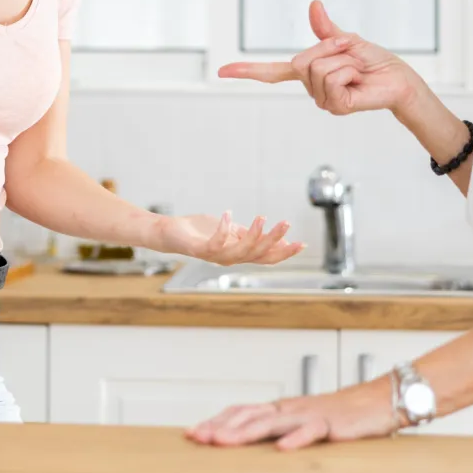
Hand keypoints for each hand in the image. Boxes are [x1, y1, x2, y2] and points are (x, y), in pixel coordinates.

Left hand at [152, 212, 303, 265]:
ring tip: (262, 217)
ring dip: (253, 235)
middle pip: (258, 255)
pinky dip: (223, 230)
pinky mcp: (200, 249)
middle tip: (286, 223)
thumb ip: (247, 234)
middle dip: (274, 241)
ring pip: (241, 252)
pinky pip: (215, 243)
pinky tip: (229, 214)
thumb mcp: (229, 230)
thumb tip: (271, 236)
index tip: (302, 243)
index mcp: (239, 253)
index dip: (284, 252)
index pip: (267, 256)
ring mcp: (215, 255)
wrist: (170, 233)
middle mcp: (230, 258)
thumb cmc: (199, 231)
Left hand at [185, 380, 398, 449]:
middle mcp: (289, 409)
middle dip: (220, 426)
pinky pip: (311, 431)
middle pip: (248, 415)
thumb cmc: (340, 415)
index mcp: (280, 409)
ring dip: (245, 431)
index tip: (192, 434)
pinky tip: (282, 449)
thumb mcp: (302, 423)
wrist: (377, 401)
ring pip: (271, 422)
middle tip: (197, 438)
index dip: (216, 421)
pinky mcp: (331, 423)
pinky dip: (296, 439)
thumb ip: (278, 430)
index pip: (241, 411)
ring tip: (223, 441)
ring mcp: (308, 414)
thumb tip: (249, 442)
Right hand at [218, 0, 417, 115]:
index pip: (271, 72)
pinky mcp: (336, 106)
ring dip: (343, 60)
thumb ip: (324, 28)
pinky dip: (349, 70)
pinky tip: (358, 79)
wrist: (398, 78)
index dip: (246, 70)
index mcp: (308, 72)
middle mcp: (310, 88)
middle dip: (328, 48)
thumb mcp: (345, 39)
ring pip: (318, 68)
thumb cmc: (374, 62)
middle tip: (350, 52)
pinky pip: (332, 78)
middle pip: (300, 60)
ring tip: (357, 68)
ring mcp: (321, 100)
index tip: (221, 71)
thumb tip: (314, 3)